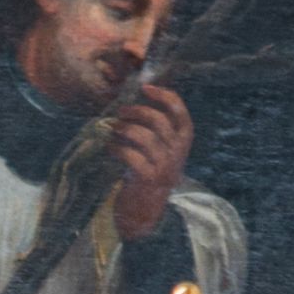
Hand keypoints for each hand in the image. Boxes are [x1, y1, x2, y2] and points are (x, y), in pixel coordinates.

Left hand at [108, 76, 193, 238]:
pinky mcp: (148, 178)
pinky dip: (116, 148)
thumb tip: (136, 97)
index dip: (163, 96)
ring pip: (145, 137)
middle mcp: (177, 152)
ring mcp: (164, 166)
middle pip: (159, 121)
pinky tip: (109, 146)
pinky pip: (131, 156)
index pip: (179, 111)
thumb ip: (157, 126)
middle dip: (137, 111)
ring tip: (113, 128)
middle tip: (121, 111)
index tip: (145, 88)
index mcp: (184, 140)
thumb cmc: (151, 168)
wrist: (147, 205)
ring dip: (125, 129)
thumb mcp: (162, 147)